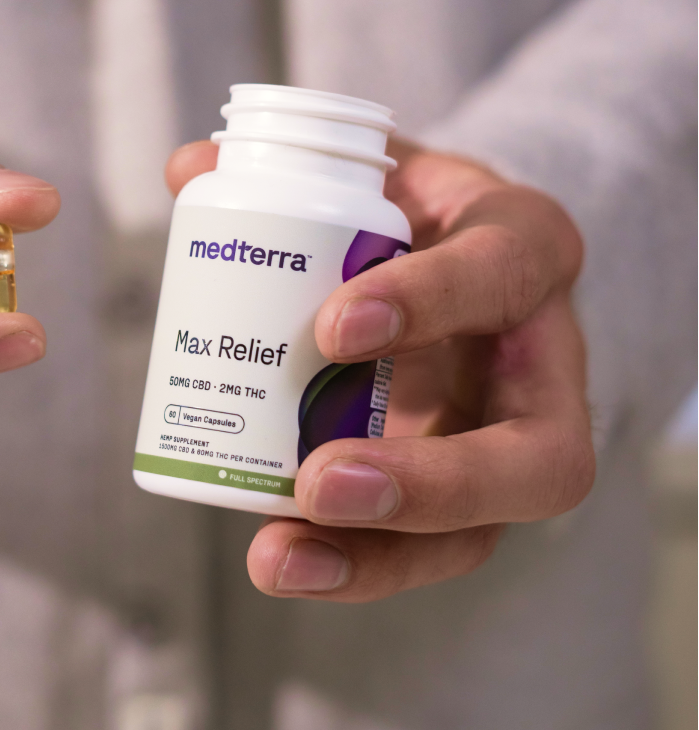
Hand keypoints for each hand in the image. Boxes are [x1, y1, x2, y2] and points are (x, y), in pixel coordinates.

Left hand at [165, 136, 593, 601]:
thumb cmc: (416, 217)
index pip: (501, 274)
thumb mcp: (379, 172)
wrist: (459, 267)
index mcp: (526, 254)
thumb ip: (296, 167)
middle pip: (539, 458)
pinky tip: (276, 554)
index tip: (330, 327)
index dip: (427, 301)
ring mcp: (509, 446)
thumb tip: (187, 167)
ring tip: (274, 555)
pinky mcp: (467, 500)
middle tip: (316, 482)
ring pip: (483, 533)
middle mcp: (541, 367)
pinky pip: (422, 551)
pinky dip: (348, 562)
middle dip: (429, 483)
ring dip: (374, 556)